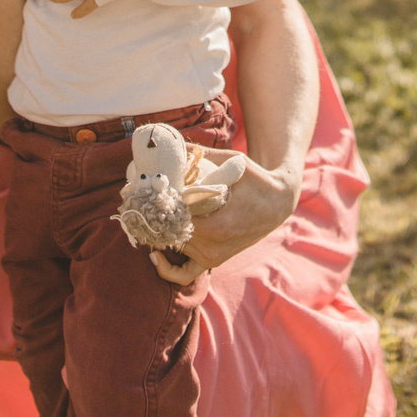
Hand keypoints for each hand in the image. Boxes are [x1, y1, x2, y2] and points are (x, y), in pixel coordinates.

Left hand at [152, 155, 298, 285]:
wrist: (278, 203)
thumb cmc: (255, 180)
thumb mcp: (231, 162)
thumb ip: (200, 155)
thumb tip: (171, 143)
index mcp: (216, 225)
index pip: (171, 220)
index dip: (154, 205)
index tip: (143, 191)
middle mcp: (212, 246)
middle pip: (168, 233)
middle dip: (152, 216)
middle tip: (138, 198)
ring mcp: (212, 256)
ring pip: (173, 246)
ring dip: (160, 231)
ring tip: (150, 212)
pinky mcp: (213, 261)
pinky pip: (184, 273)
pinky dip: (168, 270)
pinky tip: (155, 254)